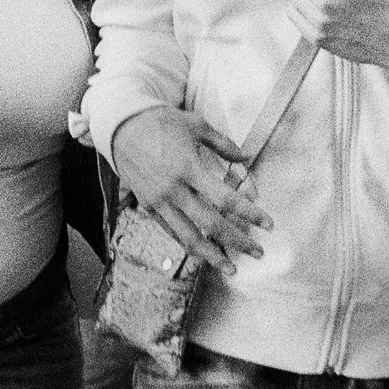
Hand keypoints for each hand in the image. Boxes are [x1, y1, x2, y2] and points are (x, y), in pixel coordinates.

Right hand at [110, 106, 271, 276]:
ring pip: (188, 237)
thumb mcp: (196, 124)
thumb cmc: (161, 121)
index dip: (249, 213)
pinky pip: (170, 231)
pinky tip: (202, 253)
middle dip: (237, 241)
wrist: (121, 125)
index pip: (226, 199)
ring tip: (231, 268)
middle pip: (211, 224)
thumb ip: (223, 144)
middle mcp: (174, 189)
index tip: (268, 224)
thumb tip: (246, 158)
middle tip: (257, 252)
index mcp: (189, 167)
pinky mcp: (147, 205)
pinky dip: (187, 244)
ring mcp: (159, 200)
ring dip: (212, 255)